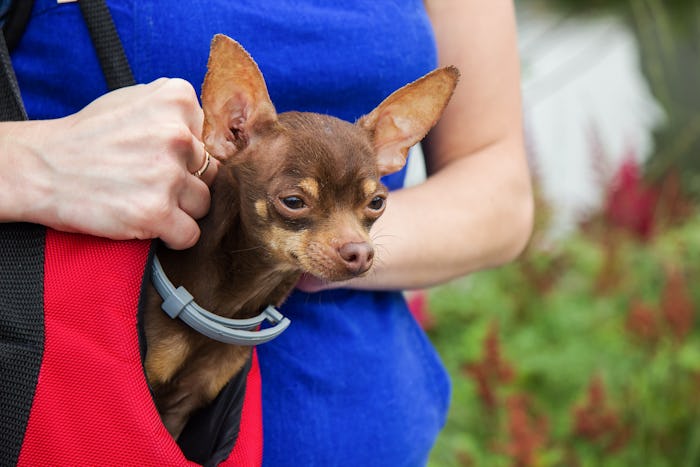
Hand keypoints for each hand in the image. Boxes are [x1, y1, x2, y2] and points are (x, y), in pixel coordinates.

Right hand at [1, 78, 217, 248]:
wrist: (41, 169)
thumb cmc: (88, 137)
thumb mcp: (131, 99)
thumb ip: (174, 111)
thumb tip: (208, 132)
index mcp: (176, 100)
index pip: (209, 138)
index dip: (185, 153)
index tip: (156, 155)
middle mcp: (177, 134)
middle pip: (210, 172)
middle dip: (185, 181)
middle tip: (149, 182)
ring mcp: (168, 174)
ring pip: (203, 203)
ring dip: (180, 209)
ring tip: (147, 201)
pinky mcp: (157, 212)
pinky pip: (191, 234)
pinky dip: (174, 236)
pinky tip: (153, 225)